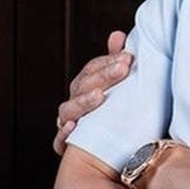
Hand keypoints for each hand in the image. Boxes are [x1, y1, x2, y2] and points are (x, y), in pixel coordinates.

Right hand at [53, 30, 134, 155]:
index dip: (107, 62)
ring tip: (99, 96)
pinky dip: (65, 134)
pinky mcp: (68, 147)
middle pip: (82, 86)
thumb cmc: (121, 115)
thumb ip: (117, 62)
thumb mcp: (124, 88)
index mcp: (86, 87)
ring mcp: (69, 124)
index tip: (128, 57)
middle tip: (123, 69)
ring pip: (68, 110)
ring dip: (83, 102)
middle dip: (103, 76)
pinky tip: (74, 127)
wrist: (123, 154)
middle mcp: (75, 104)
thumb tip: (116, 35)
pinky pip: (60, 141)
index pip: (91, 70)